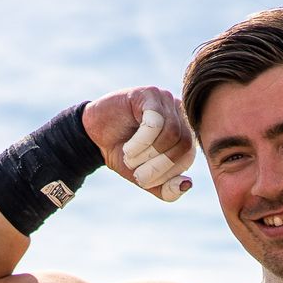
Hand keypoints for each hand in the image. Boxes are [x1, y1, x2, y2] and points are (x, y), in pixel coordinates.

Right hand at [83, 86, 196, 200]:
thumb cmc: (122, 155)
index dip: (167, 174)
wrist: (94, 137)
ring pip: (171, 132)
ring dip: (147, 153)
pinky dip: (142, 141)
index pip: (188, 156)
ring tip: (129, 157)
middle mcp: (179, 114)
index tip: (143, 181)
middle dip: (159, 165)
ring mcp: (165, 101)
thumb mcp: (145, 178)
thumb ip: (167, 188)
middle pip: (183, 143)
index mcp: (183, 134)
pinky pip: (156, 121)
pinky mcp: (149, 94)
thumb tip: (187, 184)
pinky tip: (128, 147)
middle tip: (136, 174)